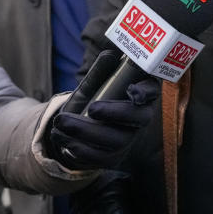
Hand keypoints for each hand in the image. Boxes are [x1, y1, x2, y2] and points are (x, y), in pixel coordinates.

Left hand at [48, 51, 159, 169]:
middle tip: (91, 108)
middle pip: (137, 119)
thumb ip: (101, 71)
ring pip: (115, 141)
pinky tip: (62, 138)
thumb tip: (110, 55)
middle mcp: (139, 119)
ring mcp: (127, 141)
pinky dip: (79, 149)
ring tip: (61, 122)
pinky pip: (99, 158)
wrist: (79, 127)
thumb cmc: (94, 98)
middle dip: (114, 113)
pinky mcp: (112, 158)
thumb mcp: (95, 84)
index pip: (151, 92)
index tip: (131, 89)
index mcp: (140, 95)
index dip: (145, 91)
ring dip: (86, 132)